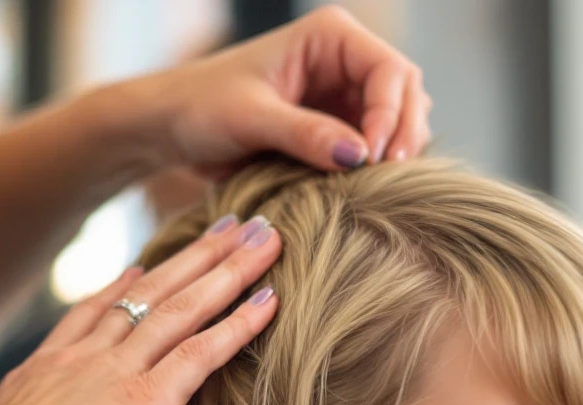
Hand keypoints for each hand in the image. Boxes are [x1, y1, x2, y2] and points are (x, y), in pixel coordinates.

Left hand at [114, 5, 432, 178]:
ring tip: (377, 186)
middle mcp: (345, 61)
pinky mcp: (338, 130)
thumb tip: (359, 157)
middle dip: (404, 135)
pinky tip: (365, 189)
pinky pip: (376, 148)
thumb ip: (305, 135)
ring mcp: (345, 97)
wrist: (176, 128)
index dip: (391, 115)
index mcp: (329, 37)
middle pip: (407, 94)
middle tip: (389, 178)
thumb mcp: (252, 119)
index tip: (372, 159)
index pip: (390, 71)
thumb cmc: (203, 107)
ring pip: (399, 123)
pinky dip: (378, 168)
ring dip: (396, 153)